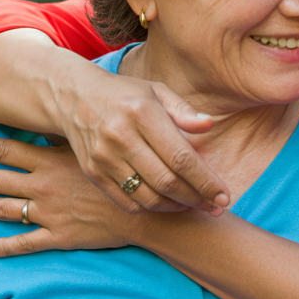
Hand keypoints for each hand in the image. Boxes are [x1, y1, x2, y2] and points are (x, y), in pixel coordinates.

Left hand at [0, 131, 163, 256]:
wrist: (149, 211)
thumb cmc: (129, 171)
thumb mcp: (100, 144)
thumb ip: (76, 134)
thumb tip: (58, 113)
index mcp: (53, 162)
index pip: (7, 150)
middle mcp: (45, 186)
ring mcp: (50, 213)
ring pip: (2, 210)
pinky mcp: (60, 237)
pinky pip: (26, 244)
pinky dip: (4, 247)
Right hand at [48, 57, 231, 213]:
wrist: (74, 97)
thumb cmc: (126, 94)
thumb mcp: (157, 91)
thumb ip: (184, 111)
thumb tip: (209, 126)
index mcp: (142, 113)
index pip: (181, 157)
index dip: (206, 181)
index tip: (224, 195)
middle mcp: (121, 136)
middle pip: (167, 181)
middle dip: (197, 198)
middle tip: (216, 206)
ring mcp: (104, 157)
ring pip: (148, 196)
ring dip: (176, 207)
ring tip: (195, 205)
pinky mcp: (93, 172)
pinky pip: (127, 202)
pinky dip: (151, 208)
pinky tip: (168, 203)